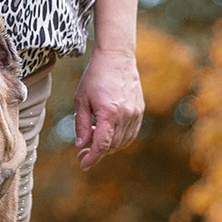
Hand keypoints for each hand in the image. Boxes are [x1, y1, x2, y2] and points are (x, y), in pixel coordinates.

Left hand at [74, 45, 143, 167]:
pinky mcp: (140, 110)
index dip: (92, 158)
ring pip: (123, 141)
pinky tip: (107, 132)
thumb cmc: (95, 77)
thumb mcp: (81, 100)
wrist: (116, 57)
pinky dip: (119, 138)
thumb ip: (82, 125)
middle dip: (97, 152)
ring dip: (109, 145)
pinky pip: (131, 133)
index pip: (103, 145)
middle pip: (112, 145)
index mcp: (109, 113)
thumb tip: (82, 145)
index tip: (83, 164)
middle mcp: (126, 115)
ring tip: (94, 136)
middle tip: (83, 151)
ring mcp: (135, 113)